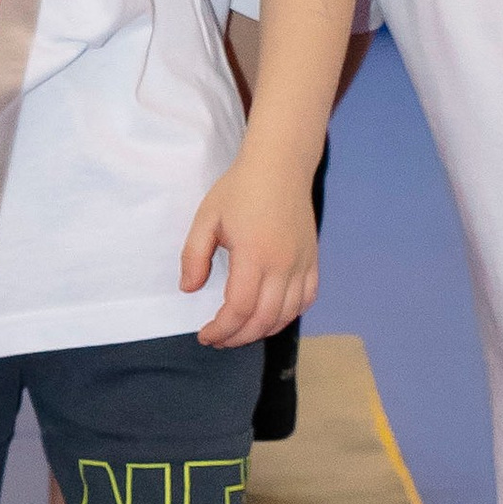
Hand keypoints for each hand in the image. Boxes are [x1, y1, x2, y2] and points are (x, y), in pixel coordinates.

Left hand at [180, 147, 319, 348]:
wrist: (280, 165)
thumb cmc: (240, 189)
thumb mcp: (206, 218)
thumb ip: (194, 256)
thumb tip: (189, 289)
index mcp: (254, 254)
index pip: (239, 309)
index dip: (221, 329)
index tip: (205, 335)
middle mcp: (283, 264)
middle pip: (263, 319)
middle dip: (237, 337)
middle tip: (218, 339)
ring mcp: (302, 263)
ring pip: (286, 315)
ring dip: (262, 330)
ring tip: (240, 331)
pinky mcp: (313, 259)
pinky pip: (306, 299)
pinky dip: (288, 315)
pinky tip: (270, 316)